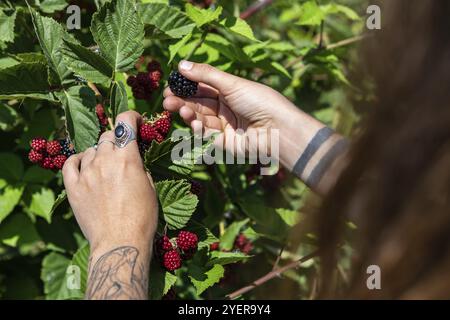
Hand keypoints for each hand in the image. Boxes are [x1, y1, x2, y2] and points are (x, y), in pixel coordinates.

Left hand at [62, 111, 157, 253]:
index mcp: (128, 159)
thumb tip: (133, 159)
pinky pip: (71, 163)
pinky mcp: (73, 187)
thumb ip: (140, 168)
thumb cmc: (142, 218)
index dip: (131, 117)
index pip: (125, 122)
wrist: (120, 242)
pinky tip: (84, 164)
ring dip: (100, 152)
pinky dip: (78, 160)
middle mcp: (105, 160)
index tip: (135, 122)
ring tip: (106, 166)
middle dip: (117, 139)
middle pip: (107, 135)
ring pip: (91, 149)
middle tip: (122, 150)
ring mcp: (86, 173)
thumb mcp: (151, 188)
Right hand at [163, 60, 300, 156]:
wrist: (278, 130)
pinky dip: (197, 128)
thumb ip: (205, 75)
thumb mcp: (231, 84)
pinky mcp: (224, 144)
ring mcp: (224, 127)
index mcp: (230, 92)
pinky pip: (206, 135)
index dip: (186, 87)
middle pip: (198, 104)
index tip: (169, 85)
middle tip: (166, 99)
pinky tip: (193, 121)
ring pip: (199, 119)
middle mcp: (226, 109)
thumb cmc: (259, 101)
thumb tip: (180, 64)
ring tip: (175, 107)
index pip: (202, 88)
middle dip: (181, 101)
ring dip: (187, 113)